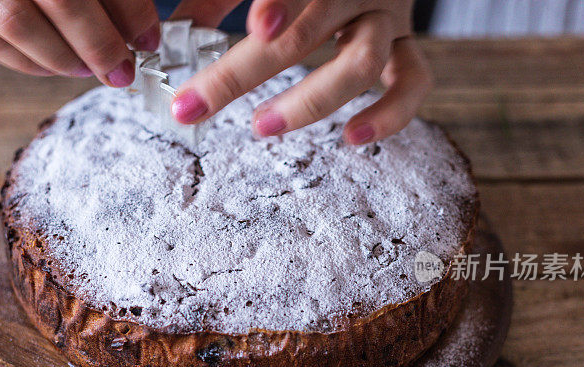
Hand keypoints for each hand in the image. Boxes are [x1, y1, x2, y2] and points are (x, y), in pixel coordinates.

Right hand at [0, 0, 160, 86]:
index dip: (131, 14)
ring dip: (61, 57)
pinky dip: (22, 60)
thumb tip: (137, 28)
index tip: (148, 40)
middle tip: (122, 69)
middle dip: (100, 45)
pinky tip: (49, 66)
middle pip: (61, 0)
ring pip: (17, 24)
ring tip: (87, 68)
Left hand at [170, 0, 431, 143]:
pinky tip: (352, 136)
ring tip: (261, 127)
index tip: (216, 35)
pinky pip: (414, 81)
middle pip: (305, 33)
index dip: (266, 8)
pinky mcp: (408, 42)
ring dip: (310, 101)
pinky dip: (391, 113)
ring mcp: (388, 15)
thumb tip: (169, 35)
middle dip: (243, 73)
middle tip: (196, 106)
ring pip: (362, 62)